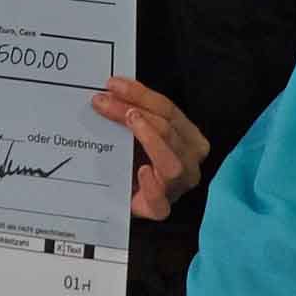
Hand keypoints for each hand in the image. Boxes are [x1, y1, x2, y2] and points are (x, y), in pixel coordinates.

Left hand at [93, 76, 207, 222]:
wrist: (127, 196)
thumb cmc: (135, 159)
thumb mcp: (138, 133)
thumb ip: (134, 113)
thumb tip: (112, 90)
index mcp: (190, 139)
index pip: (169, 111)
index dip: (141, 94)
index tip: (113, 85)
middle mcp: (190, 162)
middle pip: (168, 130)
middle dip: (135, 110)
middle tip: (105, 102)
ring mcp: (178, 188)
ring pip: (172, 163)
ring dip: (150, 138)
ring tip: (130, 122)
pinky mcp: (160, 210)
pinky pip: (161, 200)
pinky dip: (153, 185)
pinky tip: (141, 171)